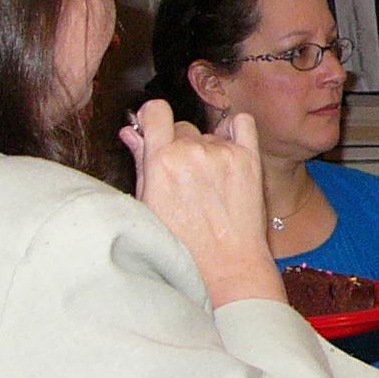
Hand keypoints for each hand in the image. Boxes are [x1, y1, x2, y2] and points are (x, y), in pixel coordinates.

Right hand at [121, 100, 284, 307]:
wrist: (225, 266)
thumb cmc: (182, 244)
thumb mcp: (148, 204)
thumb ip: (140, 162)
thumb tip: (129, 131)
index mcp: (160, 160)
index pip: (155, 111)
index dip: (153, 117)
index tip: (155, 127)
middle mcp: (191, 150)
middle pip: (182, 128)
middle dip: (179, 146)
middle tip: (184, 177)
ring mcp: (222, 152)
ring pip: (208, 134)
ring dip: (206, 148)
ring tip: (208, 183)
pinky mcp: (249, 157)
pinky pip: (242, 123)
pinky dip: (234, 131)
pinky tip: (228, 151)